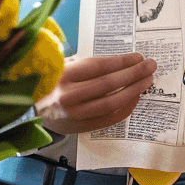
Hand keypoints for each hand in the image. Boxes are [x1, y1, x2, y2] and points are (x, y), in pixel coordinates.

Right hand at [35, 53, 156, 135]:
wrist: (33, 109)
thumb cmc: (54, 81)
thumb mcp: (63, 66)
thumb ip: (87, 65)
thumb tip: (122, 62)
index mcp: (64, 75)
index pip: (100, 67)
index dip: (122, 62)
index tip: (139, 57)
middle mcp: (69, 95)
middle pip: (108, 84)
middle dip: (133, 74)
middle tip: (151, 66)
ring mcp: (75, 114)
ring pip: (111, 103)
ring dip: (133, 91)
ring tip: (147, 81)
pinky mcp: (81, 127)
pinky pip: (109, 118)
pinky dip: (126, 108)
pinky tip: (135, 97)